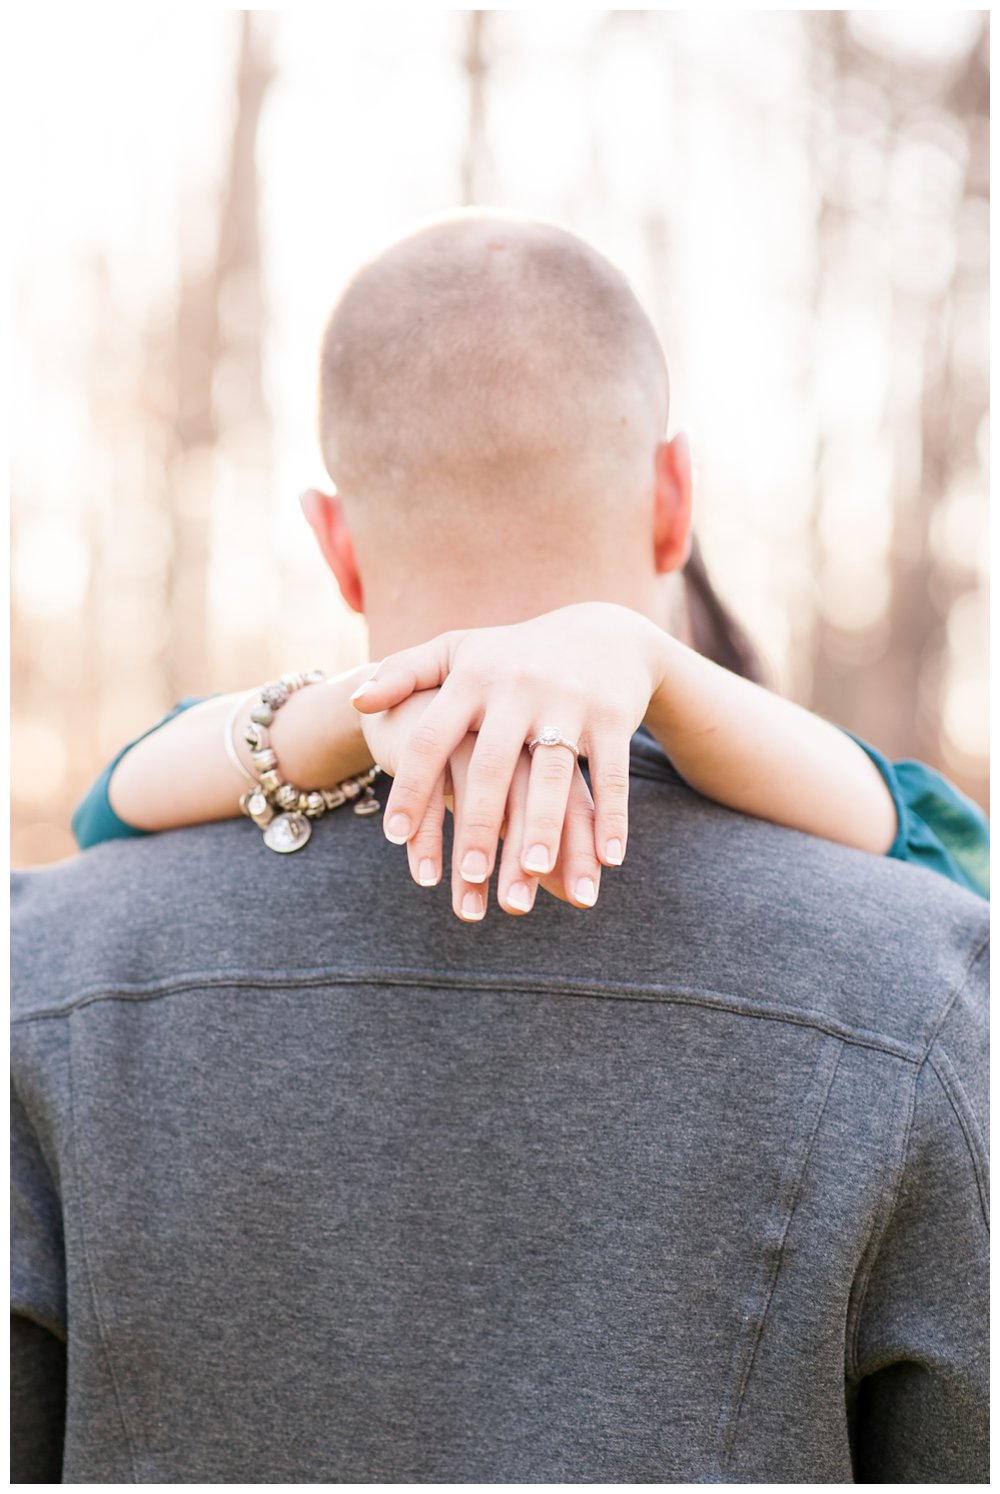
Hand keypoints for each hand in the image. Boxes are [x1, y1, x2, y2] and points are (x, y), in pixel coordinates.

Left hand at [352, 603, 664, 902]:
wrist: (604, 632)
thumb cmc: (515, 654)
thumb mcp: (460, 652)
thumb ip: (404, 673)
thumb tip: (355, 701)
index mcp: (473, 678)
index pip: (432, 737)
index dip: (411, 786)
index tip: (393, 837)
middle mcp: (519, 688)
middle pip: (492, 764)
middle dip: (479, 822)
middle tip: (468, 877)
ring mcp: (569, 702)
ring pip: (553, 772)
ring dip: (547, 825)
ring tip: (535, 873)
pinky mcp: (614, 715)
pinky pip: (612, 773)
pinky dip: (611, 817)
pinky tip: (607, 860)